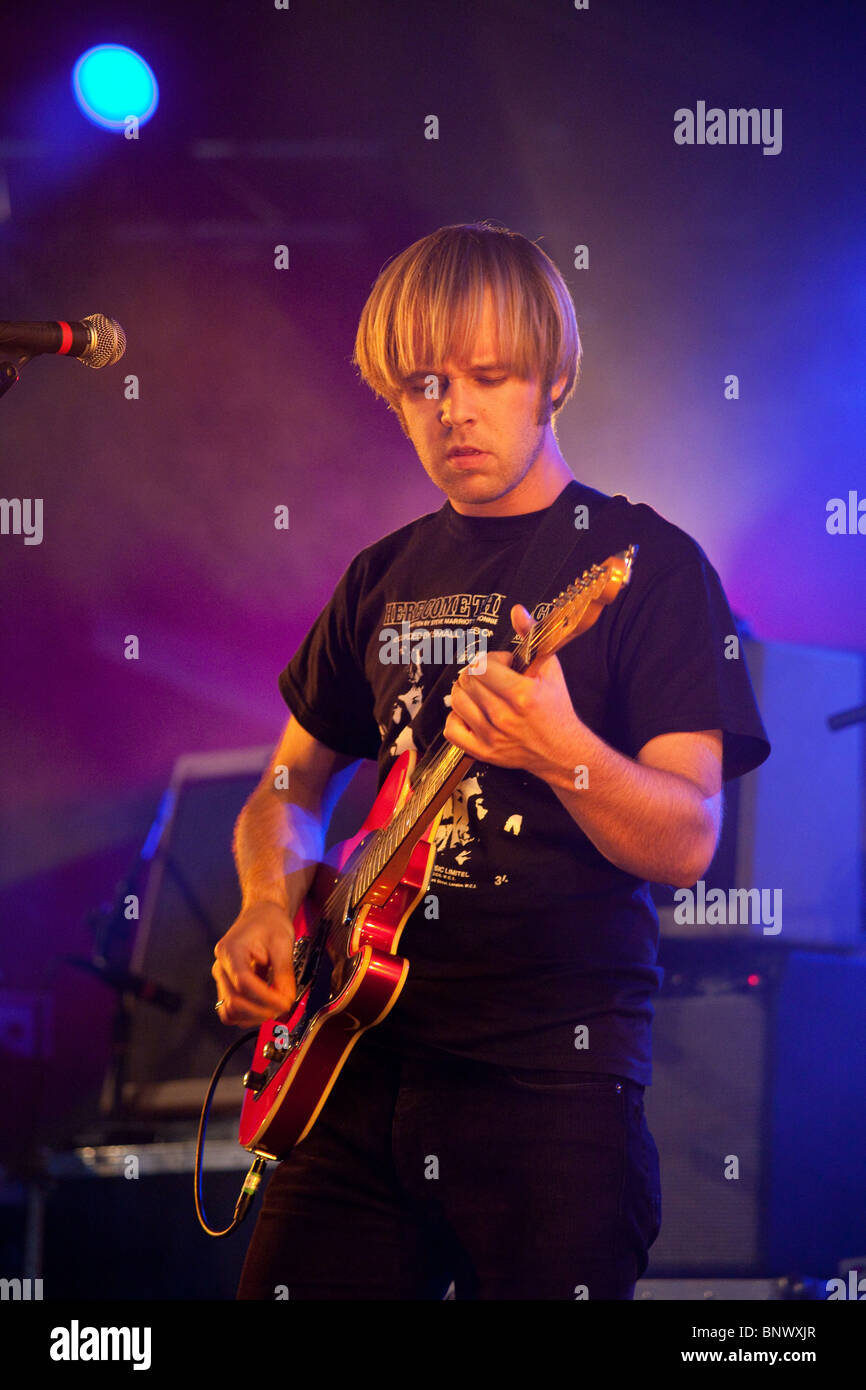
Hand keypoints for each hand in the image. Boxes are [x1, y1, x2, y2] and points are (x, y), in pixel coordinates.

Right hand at [212, 901, 296, 1026]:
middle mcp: (221, 966)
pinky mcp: (227, 986)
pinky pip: (231, 1010)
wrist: (261, 915)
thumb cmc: (269, 923)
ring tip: (274, 1008)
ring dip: (253, 1017)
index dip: (266, 998)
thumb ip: (284, 974)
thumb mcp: (283, 943)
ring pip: (229, 1012)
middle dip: (261, 1011)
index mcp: (231, 950)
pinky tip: (264, 1007)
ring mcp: (221, 978)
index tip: (285, 1002)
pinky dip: (248, 1015)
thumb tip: (286, 1000)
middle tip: (283, 1007)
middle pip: (234, 1002)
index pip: (243, 983)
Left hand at [444, 603, 581, 779]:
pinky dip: (457, 717)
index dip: (491, 660)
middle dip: (478, 673)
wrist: (562, 751)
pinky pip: (452, 730)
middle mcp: (504, 717)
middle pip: (467, 681)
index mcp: (521, 695)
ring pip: (457, 701)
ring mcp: (491, 737)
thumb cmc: (556, 708)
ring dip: (466, 691)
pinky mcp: (483, 752)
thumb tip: (517, 611)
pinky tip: (472, 712)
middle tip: (494, 677)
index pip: (482, 667)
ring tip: (483, 692)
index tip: (505, 665)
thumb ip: (532, 637)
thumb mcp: (550, 669)